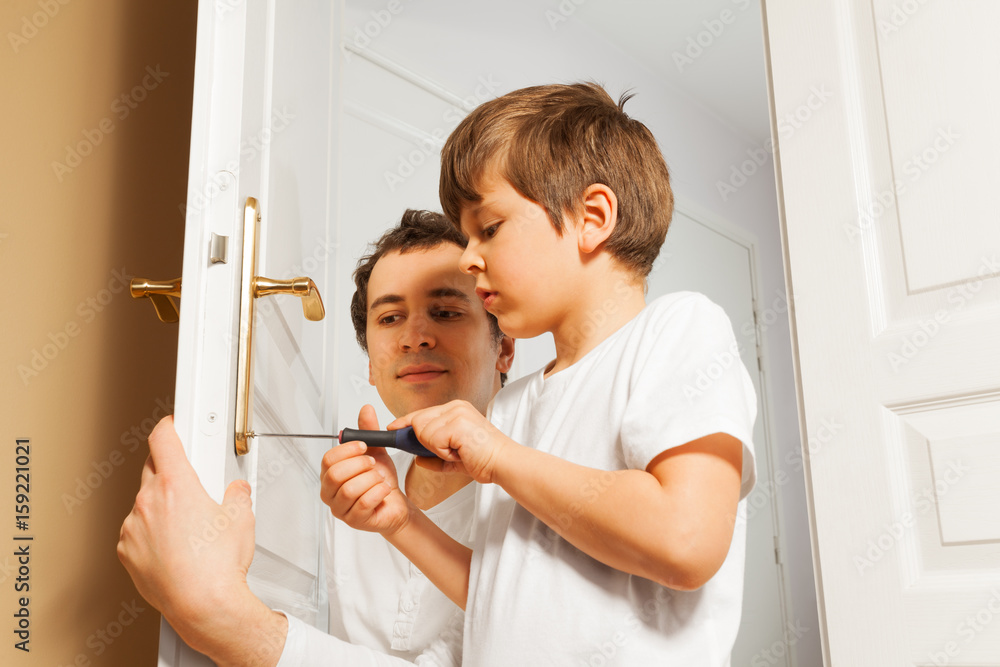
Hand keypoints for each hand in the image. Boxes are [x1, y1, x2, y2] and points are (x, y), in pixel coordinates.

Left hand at [117, 416, 269, 655]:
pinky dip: (151, 531)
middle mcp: (149, 503)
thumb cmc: (218, 566)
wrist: (202, 604)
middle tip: (191, 479)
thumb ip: (236, 494)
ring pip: (145, 502)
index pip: (163, 440)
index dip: (169, 426)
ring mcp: (134, 527)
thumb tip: (237, 491)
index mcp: (176, 486)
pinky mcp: (127, 550)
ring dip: (162, 504)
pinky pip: (137, 530)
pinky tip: (174, 544)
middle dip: (171, 468)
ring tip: (188, 524)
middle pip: (153, 468)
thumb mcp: (241, 519)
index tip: (172, 424)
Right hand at [320, 405, 412, 536]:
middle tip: (373, 464)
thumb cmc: (380, 480)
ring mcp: (340, 509)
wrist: (395, 504)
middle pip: (335, 475)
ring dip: (371, 480)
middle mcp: (329, 493)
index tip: (364, 446)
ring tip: (380, 478)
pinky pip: (364, 503)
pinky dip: (378, 492)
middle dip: (359, 465)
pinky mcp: (354, 521)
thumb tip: (366, 409)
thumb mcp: (376, 451)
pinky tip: (385, 489)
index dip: (348, 450)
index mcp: (329, 474)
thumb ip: (369, 432)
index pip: (328, 459)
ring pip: (350, 489)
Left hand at [387, 399, 512, 483]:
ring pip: (423, 431)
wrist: (503, 463)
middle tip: (449, 452)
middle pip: (418, 421)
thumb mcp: (454, 458)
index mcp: (456, 409)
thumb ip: (434, 458)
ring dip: (436, 449)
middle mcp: (455, 406)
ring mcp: (456, 413)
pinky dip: (442, 452)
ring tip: (458, 452)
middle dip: (425, 442)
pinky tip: (459, 452)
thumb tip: (417, 460)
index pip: (422, 413)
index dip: (405, 422)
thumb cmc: (484, 459)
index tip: (393, 427)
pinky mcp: (457, 424)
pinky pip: (432, 440)